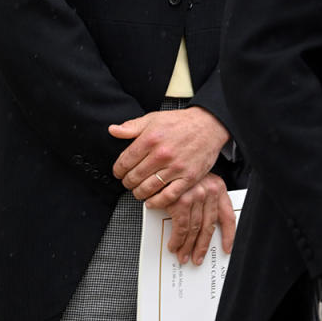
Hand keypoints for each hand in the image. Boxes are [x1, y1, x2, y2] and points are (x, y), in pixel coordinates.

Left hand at [109, 107, 229, 205]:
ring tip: (138, 191)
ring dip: (138, 193)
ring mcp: (176, 167)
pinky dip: (156, 202)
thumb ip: (131, 127)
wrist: (208, 125)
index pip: (125, 161)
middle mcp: (162, 154)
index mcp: (151, 138)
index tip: (118, 173)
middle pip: (134, 176)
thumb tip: (112, 130)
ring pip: (148, 188)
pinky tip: (151, 201)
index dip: (118, 170)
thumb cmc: (180, 122)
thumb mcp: (153, 118)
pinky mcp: (189, 178)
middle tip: (127, 183)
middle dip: (127, 182)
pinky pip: (169, 196)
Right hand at [163, 172, 235, 266]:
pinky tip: (174, 245)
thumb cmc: (176, 168)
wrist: (161, 157)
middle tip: (197, 257)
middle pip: (209, 227)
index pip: (228, 216)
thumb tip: (200, 226)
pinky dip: (177, 240)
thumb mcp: (195, 181)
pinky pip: (181, 229)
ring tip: (183, 255)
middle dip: (202, 246)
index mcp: (217, 187)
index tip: (226, 247)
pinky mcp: (180, 203)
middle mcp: (209, 192)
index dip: (229, 235)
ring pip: (195, 230)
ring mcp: (195, 197)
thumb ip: (202, 200)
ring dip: (188, 246)